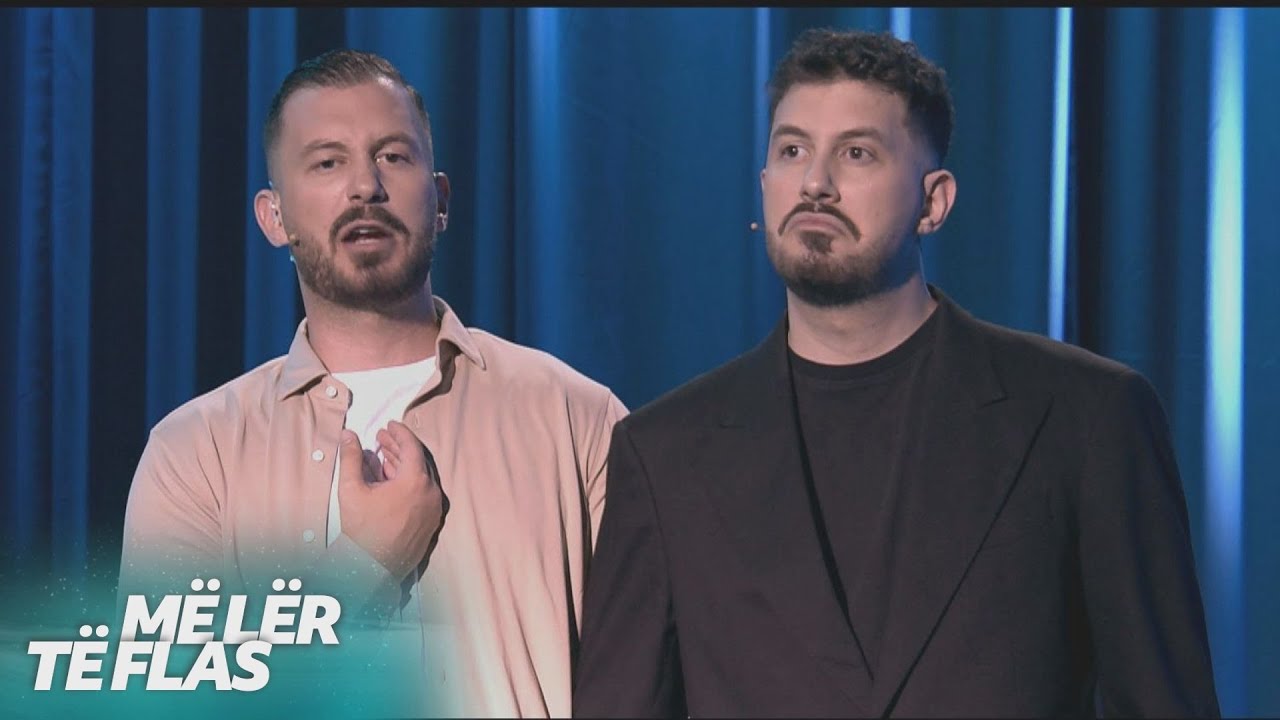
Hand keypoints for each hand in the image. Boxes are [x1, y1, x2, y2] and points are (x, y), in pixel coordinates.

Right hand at [336, 421, 444, 580]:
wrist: (371, 568)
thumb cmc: (361, 530)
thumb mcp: (351, 489)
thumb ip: (351, 457)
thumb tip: (348, 434)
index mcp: (416, 482)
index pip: (412, 446)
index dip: (399, 432)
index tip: (389, 424)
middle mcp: (431, 494)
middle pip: (418, 461)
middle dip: (398, 447)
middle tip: (382, 438)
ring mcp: (434, 510)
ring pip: (421, 478)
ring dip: (403, 465)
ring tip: (383, 458)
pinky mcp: (432, 522)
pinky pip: (423, 495)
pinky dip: (409, 483)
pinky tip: (391, 480)